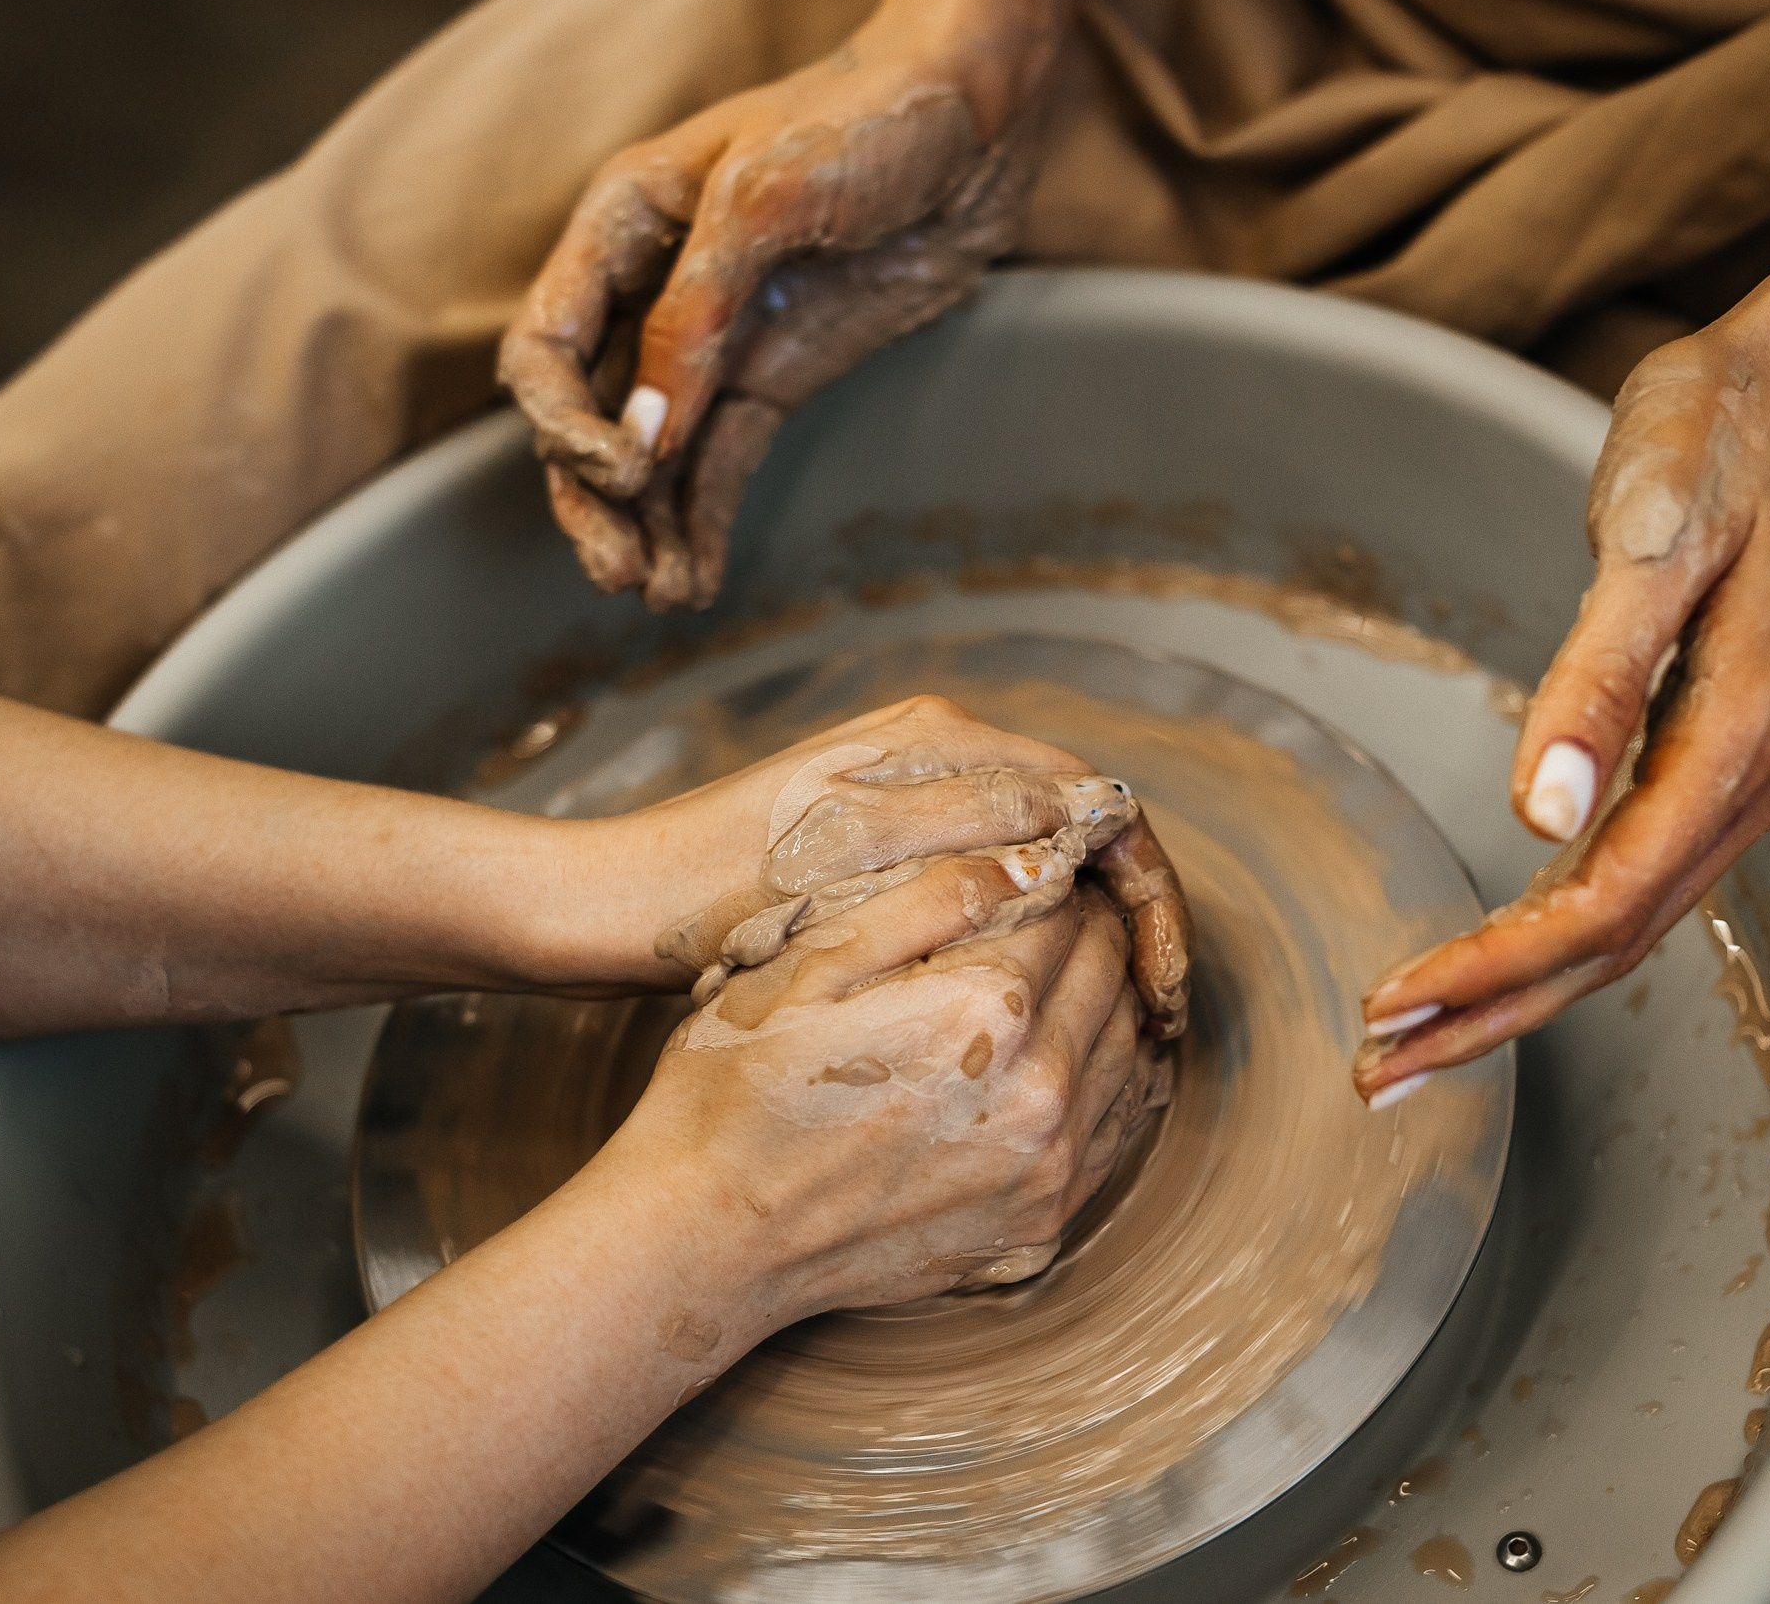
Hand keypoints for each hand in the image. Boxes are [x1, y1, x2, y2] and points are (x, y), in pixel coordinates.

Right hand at [497, 0, 1082, 609]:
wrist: (979, 116)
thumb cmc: (868, 116)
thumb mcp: (769, 196)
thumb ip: (696, 310)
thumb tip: (644, 431)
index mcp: (622, 226)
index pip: (546, 347)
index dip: (564, 422)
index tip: (623, 469)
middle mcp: (649, 289)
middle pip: (583, 418)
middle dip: (595, 501)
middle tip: (618, 573)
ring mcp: (710, 341)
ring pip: (648, 456)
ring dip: (645, 529)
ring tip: (660, 595)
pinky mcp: (770, 377)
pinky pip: (717, 465)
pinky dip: (702, 523)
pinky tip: (696, 582)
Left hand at [574, 693, 1191, 1036]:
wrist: (606, 911)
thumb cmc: (710, 888)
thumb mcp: (847, 861)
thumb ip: (970, 828)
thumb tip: (1088, 819)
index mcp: (940, 738)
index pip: (1095, 803)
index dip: (1146, 895)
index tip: (1164, 982)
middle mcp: (937, 758)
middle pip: (1082, 836)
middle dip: (1132, 924)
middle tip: (1160, 1020)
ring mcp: (913, 808)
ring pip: (1046, 872)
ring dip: (1092, 944)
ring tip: (1120, 1031)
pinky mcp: (886, 859)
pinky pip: (998, 896)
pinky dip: (1036, 952)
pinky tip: (1044, 1017)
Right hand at [605, 856, 1161, 1311]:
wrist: (710, 1238)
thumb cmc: (738, 1088)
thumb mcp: (809, 962)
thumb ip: (927, 898)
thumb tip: (1031, 858)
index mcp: (985, 1010)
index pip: (1067, 910)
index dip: (1050, 876)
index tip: (1030, 868)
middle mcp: (1038, 1092)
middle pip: (1112, 974)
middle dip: (1089, 930)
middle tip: (1049, 911)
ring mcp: (1047, 1168)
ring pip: (1129, 1048)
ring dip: (1107, 999)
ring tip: (1057, 975)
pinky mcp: (1042, 1221)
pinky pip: (1118, 1128)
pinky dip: (1110, 1077)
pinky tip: (1068, 1054)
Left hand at [1354, 280, 1769, 1099]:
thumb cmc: (1715, 442)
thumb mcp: (1652, 533)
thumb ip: (1597, 675)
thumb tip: (1542, 812)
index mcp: (1741, 740)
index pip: (1606, 901)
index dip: (1498, 967)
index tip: (1396, 1005)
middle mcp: (1752, 782)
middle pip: (1614, 945)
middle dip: (1494, 1015)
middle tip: (1381, 1072)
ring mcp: (1739, 779)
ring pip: (1622, 925)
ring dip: (1517, 992)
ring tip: (1413, 1043)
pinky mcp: (1712, 760)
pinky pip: (1631, 879)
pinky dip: (1552, 933)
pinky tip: (1492, 960)